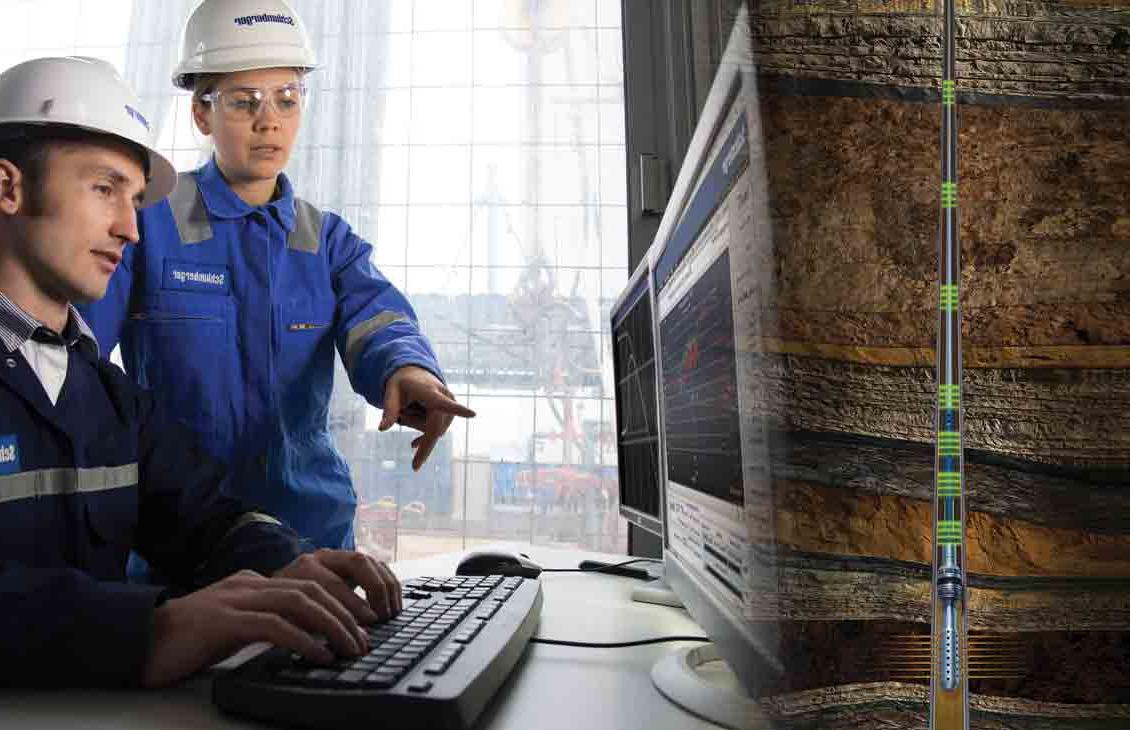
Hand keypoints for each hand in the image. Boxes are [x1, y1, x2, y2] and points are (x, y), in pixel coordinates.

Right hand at [142, 569, 368, 687]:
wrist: (138, 642)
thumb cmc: (186, 641)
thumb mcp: (233, 626)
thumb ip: (263, 623)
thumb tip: (304, 637)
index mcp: (251, 583)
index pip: (307, 585)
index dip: (339, 604)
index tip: (360, 626)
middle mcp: (248, 584)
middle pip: (311, 590)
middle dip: (344, 614)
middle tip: (364, 640)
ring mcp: (235, 599)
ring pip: (299, 603)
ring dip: (332, 626)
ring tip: (350, 649)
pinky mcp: (224, 621)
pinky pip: (275, 626)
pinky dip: (303, 640)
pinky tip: (318, 655)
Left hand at [274, 549, 402, 623]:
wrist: (278, 598)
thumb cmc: (286, 615)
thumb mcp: (293, 622)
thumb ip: (317, 629)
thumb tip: (351, 642)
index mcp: (303, 569)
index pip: (332, 583)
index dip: (352, 604)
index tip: (367, 624)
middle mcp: (322, 557)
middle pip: (357, 562)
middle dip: (374, 590)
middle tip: (381, 617)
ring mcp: (339, 556)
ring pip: (370, 562)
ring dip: (385, 588)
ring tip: (390, 614)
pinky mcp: (353, 563)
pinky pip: (379, 567)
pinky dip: (390, 585)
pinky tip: (392, 606)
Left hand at [380, 365, 475, 469]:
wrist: (414, 373)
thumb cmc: (402, 382)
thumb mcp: (391, 392)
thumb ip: (389, 409)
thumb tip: (382, 429)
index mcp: (430, 391)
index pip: (443, 403)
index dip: (458, 410)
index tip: (472, 414)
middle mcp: (445, 399)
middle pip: (434, 429)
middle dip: (421, 441)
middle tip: (411, 457)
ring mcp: (448, 408)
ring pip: (431, 431)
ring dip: (414, 425)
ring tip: (404, 409)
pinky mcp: (448, 415)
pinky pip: (436, 433)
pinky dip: (424, 438)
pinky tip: (412, 445)